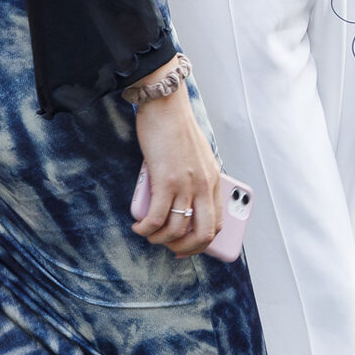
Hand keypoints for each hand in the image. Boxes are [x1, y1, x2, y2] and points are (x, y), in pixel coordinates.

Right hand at [132, 75, 221, 255]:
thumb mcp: (197, 158)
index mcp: (214, 179)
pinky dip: (145, 228)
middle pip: (202, 233)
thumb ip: (196, 180)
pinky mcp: (165, 180)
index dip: (200, 242)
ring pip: (176, 229)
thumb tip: (184, 205)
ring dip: (158, 238)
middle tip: (167, 247)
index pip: (216, 223)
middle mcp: (204, 184)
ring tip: (147, 233)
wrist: (166, 106)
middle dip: (183, 248)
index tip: (185, 247)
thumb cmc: (176, 130)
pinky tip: (138, 226)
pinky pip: (156, 217)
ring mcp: (186, 183)